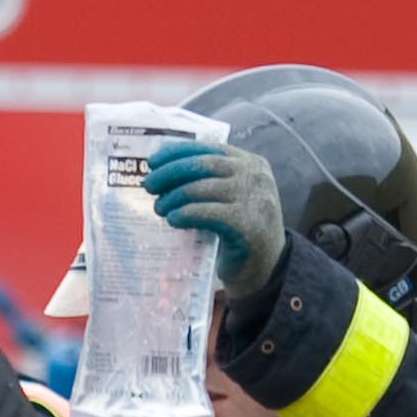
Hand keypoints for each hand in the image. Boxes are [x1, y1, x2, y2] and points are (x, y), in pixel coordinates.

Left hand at [143, 139, 284, 287]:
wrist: (266, 266)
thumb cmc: (240, 230)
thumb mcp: (232, 197)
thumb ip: (211, 181)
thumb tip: (164, 173)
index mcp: (250, 163)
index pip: (208, 149)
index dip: (177, 152)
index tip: (152, 162)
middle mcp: (254, 175)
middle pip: (201, 165)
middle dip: (170, 173)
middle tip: (149, 186)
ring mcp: (253, 198)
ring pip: (200, 189)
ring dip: (173, 197)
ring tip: (159, 208)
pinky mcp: (246, 224)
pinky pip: (205, 213)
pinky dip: (184, 214)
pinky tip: (172, 219)